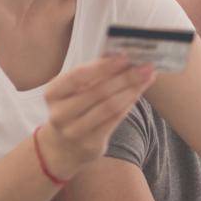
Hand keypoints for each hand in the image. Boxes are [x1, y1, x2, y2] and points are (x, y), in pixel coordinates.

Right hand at [41, 56, 154, 176]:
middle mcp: (60, 113)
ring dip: (132, 89)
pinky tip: (139, 92)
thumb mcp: (72, 90)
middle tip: (146, 66)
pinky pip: (115, 120)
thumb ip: (91, 74)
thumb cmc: (72, 107)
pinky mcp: (90, 144)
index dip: (103, 66)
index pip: (78, 76)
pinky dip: (129, 103)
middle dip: (126, 77)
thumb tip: (120, 54)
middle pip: (99, 91)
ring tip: (148, 77)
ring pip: (110, 107)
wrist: (62, 146)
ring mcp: (74, 131)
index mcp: (52, 93)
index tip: (125, 56)